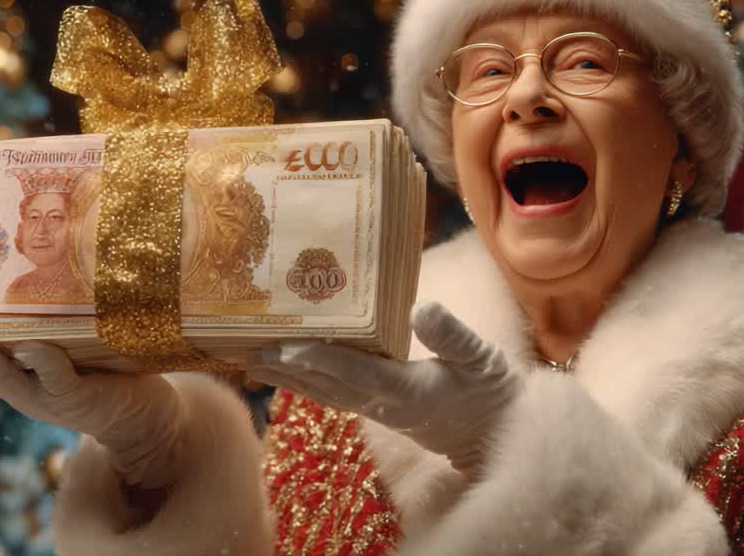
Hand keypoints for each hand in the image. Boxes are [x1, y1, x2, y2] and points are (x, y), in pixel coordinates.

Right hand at [0, 343, 182, 488]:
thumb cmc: (101, 372)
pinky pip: (53, 376)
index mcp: (15, 375)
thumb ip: (48, 326)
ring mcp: (47, 396)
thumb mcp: (66, 351)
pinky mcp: (76, 396)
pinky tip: (32, 347)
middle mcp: (23, 388)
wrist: (142, 416)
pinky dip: (41, 360)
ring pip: (8, 378)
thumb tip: (34, 273)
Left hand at [248, 301, 520, 474]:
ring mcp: (379, 409)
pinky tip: (287, 369)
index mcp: (406, 391)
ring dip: (287, 378)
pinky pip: (334, 394)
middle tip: (246, 348)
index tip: (285, 347)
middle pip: (325, 386)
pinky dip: (307, 381)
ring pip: (324, 393)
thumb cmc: (490, 391)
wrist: (496, 434)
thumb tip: (421, 308)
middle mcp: (384, 404)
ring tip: (250, 359)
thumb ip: (451, 336)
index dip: (319, 360)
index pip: (355, 373)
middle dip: (286, 368)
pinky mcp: (379, 407)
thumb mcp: (480, 357)